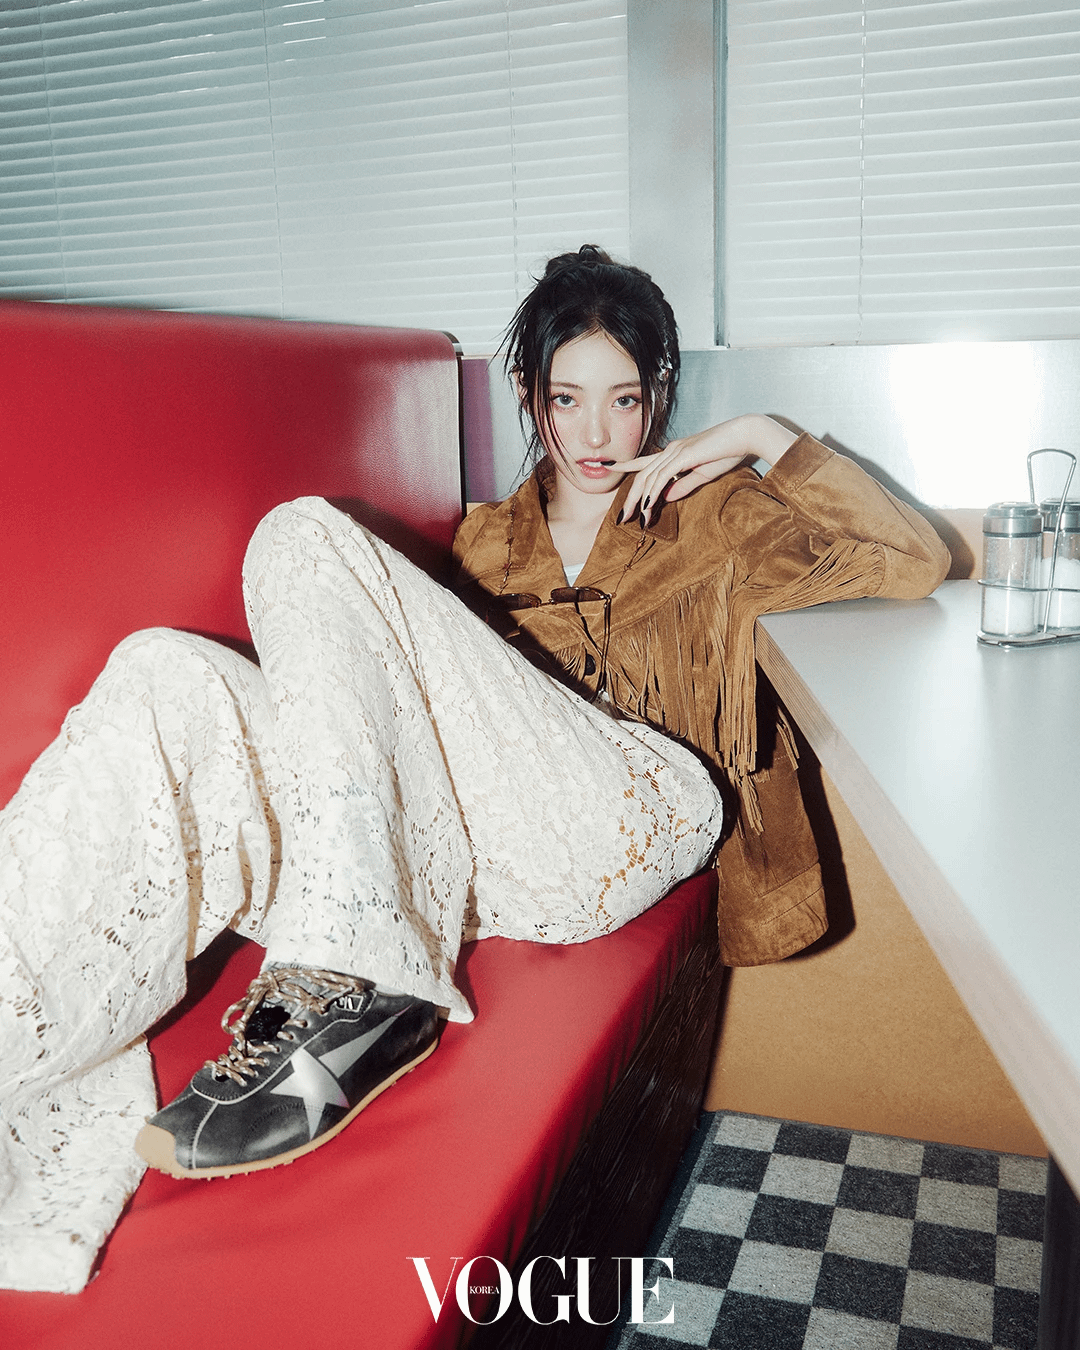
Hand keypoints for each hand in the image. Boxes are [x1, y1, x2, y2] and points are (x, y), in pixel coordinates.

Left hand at [618, 414, 798, 525]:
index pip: (644, 461)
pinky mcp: (683, 455)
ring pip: (649, 478)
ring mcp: (675, 451)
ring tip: (635, 519)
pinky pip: (662, 477)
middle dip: (630, 497)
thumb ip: (684, 485)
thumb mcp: (702, 474)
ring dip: (640, 501)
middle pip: (642, 475)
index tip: (609, 468)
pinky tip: (647, 506)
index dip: (625, 466)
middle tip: (622, 517)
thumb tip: (667, 498)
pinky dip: (653, 492)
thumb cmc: (727, 452)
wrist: (744, 436)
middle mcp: (670, 450)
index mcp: (674, 453)